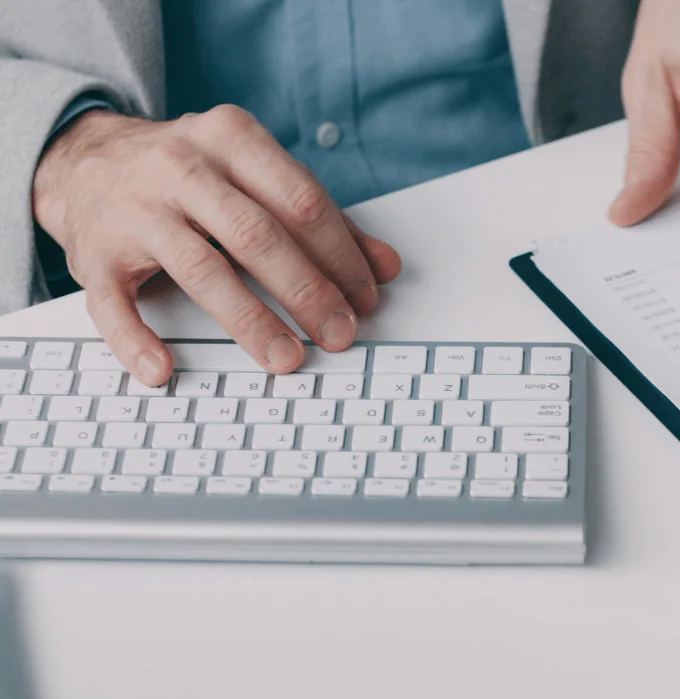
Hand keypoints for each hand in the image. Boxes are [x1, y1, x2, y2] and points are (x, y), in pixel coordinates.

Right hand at [32, 105, 401, 385]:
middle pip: (257, 235)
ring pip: (201, 269)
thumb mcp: (257, 178)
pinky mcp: (94, 253)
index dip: (341, 254)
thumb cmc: (194, 176)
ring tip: (286, 358)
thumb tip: (386, 267)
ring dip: (250, 322)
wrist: (85, 161)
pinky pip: (113, 303)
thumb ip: (323, 220)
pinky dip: (136, 340)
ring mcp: (134, 209)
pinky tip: (164, 369)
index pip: (301, 201)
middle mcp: (181, 167)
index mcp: (231, 139)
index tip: (366, 298)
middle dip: (307, 291)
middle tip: (339, 334)